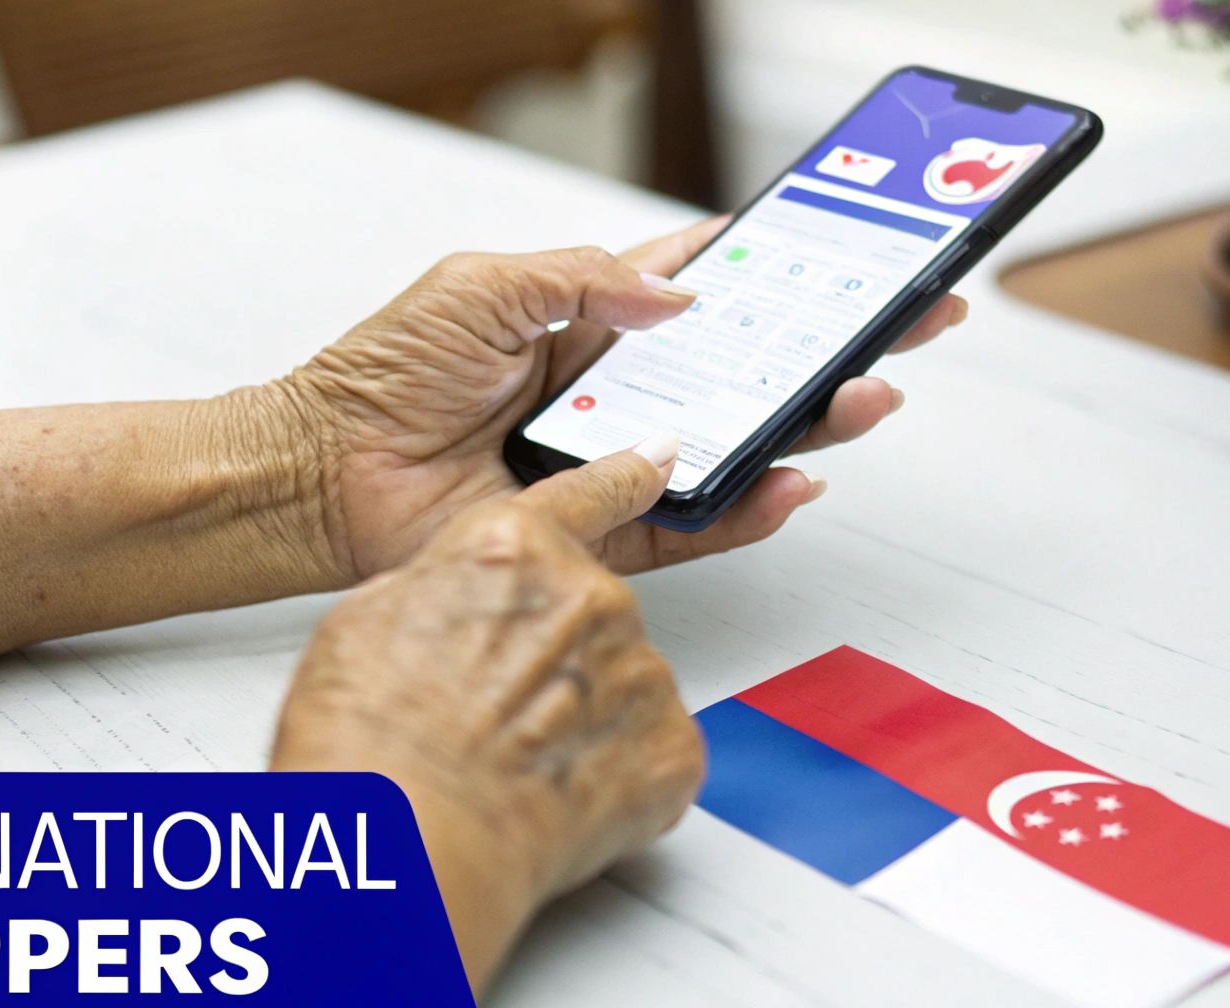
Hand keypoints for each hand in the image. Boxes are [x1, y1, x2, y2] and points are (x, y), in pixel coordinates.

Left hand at [235, 219, 966, 588]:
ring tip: (867, 397)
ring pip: (735, 444)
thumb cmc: (384, 374)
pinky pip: (693, 522)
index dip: (777, 270)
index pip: (707, 287)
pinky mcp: (601, 530)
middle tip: (905, 323)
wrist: (324, 474)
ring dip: (807, 423)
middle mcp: (615, 391)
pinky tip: (792, 480)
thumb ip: (585, 281)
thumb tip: (685, 291)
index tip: (848, 254)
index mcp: (591, 320)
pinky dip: (745, 506)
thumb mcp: (484, 287)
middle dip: (828, 345)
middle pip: (747, 366)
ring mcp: (614, 460)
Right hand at [270, 444, 703, 991]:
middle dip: (555, 661)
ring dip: (584, 721)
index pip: (587, 494)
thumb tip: (458, 603)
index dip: (623, 477)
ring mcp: (639, 669)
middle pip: (590, 616)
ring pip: (622, 686)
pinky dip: (616, 778)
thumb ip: (444, 590)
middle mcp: (589, 595)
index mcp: (512, 548)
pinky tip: (557, 796)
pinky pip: (653, 752)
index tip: (656, 460)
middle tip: (496, 715)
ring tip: (516, 765)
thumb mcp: (368, 623)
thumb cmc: (373, 742)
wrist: (408, 841)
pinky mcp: (672, 745)